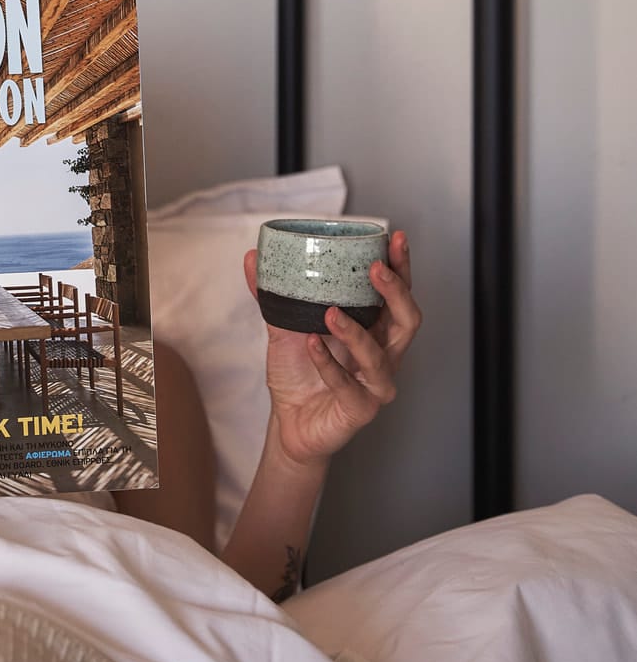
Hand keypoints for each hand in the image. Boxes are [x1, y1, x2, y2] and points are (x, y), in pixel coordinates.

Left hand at [242, 231, 421, 469]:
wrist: (287, 423)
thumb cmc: (299, 373)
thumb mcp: (282, 327)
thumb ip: (272, 295)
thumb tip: (253, 257)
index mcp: (374, 329)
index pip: (397, 294)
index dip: (401, 267)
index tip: (395, 238)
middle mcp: (384, 354)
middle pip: (407, 321)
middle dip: (396, 292)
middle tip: (375, 269)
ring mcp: (375, 384)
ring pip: (380, 355)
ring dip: (355, 331)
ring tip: (330, 312)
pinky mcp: (359, 409)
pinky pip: (347, 384)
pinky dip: (328, 364)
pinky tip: (311, 345)